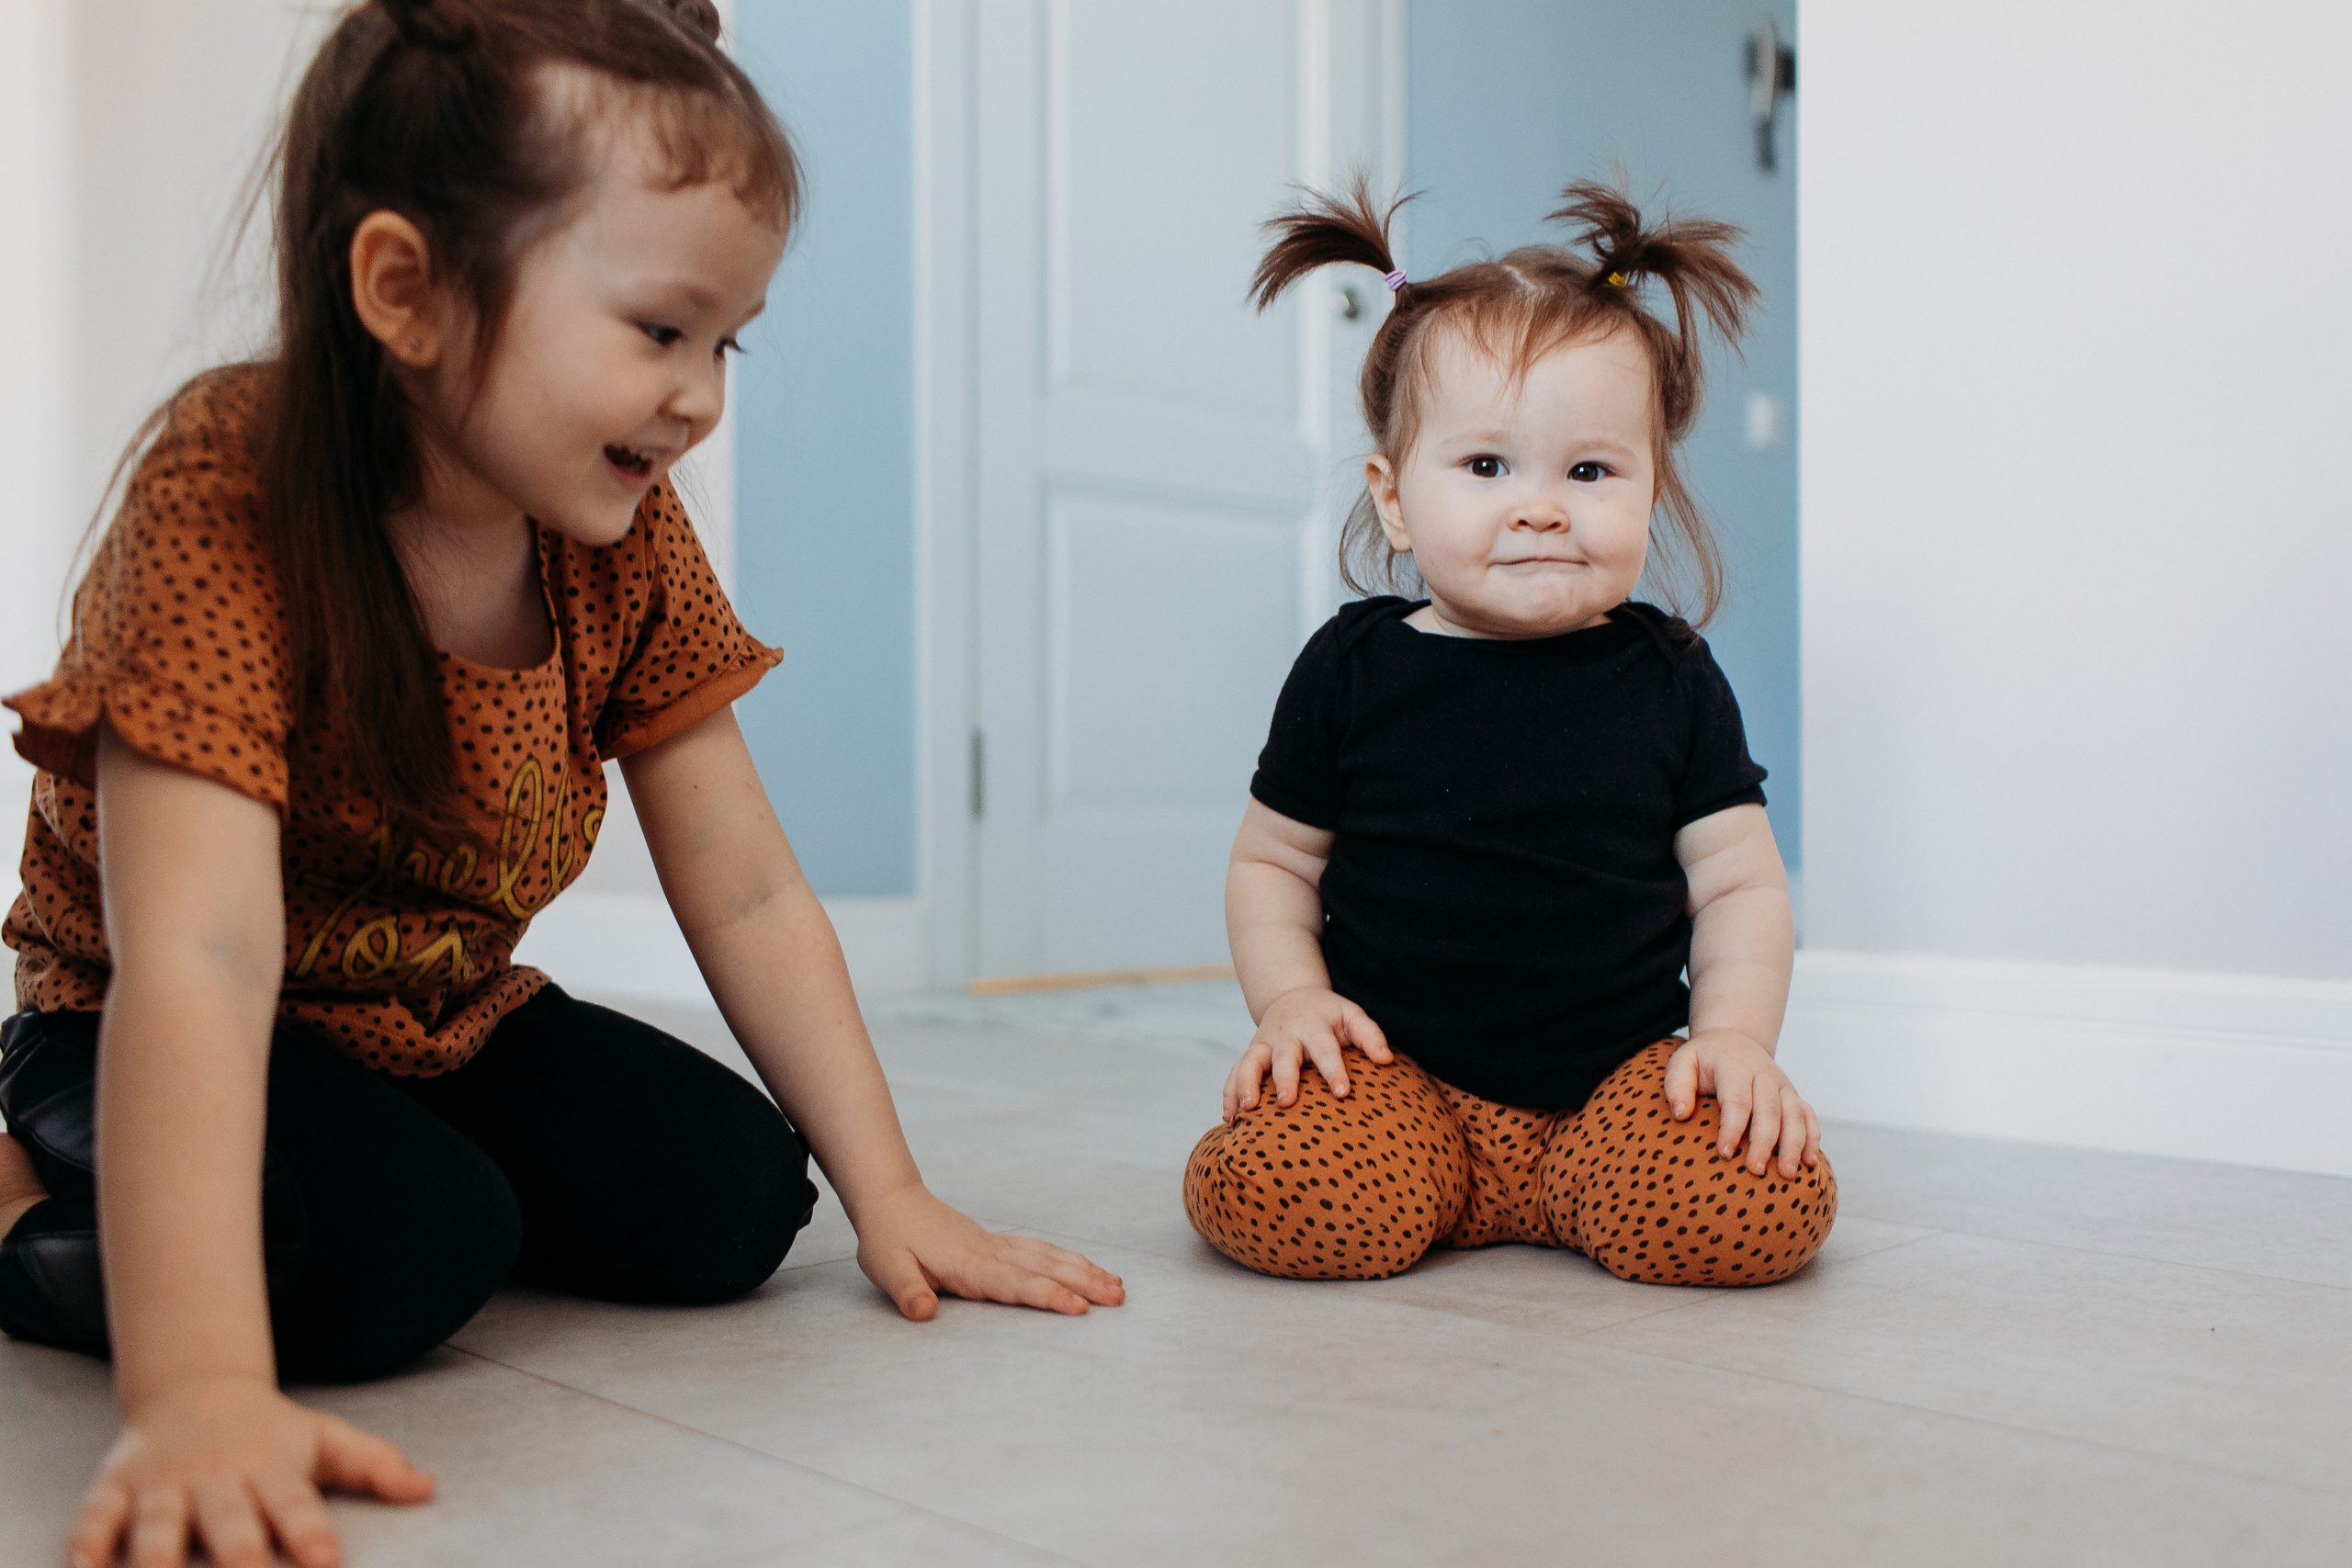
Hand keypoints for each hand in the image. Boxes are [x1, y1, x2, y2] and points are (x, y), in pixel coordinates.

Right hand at [69, 1374, 431, 1567]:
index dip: (311, 1535)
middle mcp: (217, 1479)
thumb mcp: (325, 1439)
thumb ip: (374, 1465)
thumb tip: (427, 1488)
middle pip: (229, 1521)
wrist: (196, 1390)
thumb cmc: (270, 1433)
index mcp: (271, 1471)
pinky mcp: (116, 1487)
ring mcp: (164, 1484)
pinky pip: (97, 1516)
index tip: (327, 1563)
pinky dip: (88, 1541)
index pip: (296, 1506)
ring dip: (155, 1556)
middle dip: (239, 1554)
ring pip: (157, 1523)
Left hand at [853, 1184, 1124, 1320]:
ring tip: (1117, 1287)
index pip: (1015, 1283)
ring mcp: (998, 1245)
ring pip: (1049, 1256)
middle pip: (1045, 1268)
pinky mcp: (998, 1243)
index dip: (1048, 1296)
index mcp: (969, 1263)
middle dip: (1084, 1283)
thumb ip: (908, 1292)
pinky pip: (1041, 1250)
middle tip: (1119, 1298)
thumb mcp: (888, 1269)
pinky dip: (1068, 1259)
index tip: (1079, 1307)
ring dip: (1084, 1270)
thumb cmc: (888, 1240)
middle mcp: (991, 1252)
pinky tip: (1086, 1268)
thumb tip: (922, 1313)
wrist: (891, 1201)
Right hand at [1221, 987, 1391, 1122]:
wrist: (1291, 998)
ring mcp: (1263, 1046)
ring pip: (1249, 1063)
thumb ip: (1370, 1035)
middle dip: (1284, 1079)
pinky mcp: (1250, 1056)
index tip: (1343, 1093)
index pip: (1326, 1049)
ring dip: (1246, 1085)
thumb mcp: (1351, 1015)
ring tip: (1247, 1110)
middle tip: (1287, 1102)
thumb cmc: (1328, 1015)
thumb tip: (1387, 1060)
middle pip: (1283, 1058)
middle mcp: (1285, 1037)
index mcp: (1314, 1027)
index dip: (1334, 1071)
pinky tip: (1229, 1118)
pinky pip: (1233, 1074)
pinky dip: (1229, 1094)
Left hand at [1664, 1030, 1820, 1178]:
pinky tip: (1809, 1163)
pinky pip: (1809, 1115)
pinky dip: (1812, 1138)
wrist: (1734, 1041)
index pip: (1736, 1099)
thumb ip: (1677, 1085)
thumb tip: (1680, 1114)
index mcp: (1735, 1066)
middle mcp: (1764, 1074)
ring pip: (1794, 1114)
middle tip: (1756, 1171)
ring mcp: (1782, 1085)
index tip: (1724, 1154)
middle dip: (1764, 1143)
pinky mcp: (1793, 1095)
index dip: (1731, 1128)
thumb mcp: (1682, 1062)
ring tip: (1787, 1174)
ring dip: (1793, 1145)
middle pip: (1769, 1110)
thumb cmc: (1705, 1059)